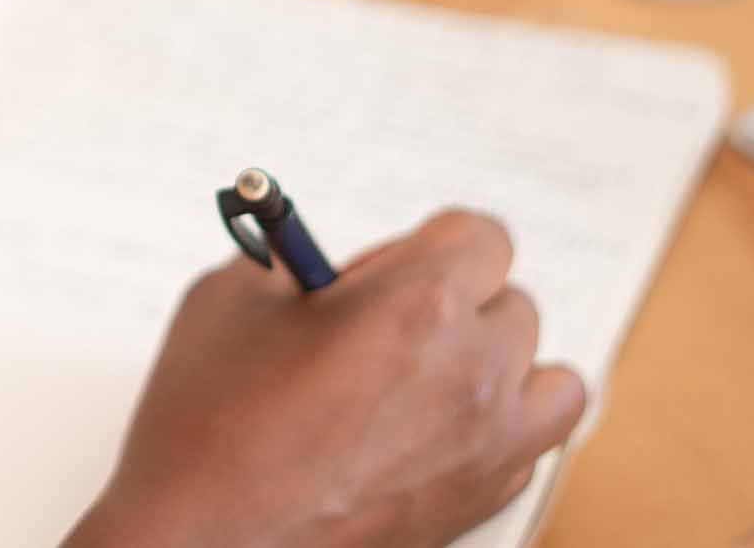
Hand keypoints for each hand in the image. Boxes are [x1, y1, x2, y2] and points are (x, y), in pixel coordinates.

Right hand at [65, 210, 583, 547]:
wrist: (203, 547)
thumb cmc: (207, 432)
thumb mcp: (229, 301)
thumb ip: (292, 261)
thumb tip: (322, 263)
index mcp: (420, 304)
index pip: (483, 237)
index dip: (431, 245)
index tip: (389, 268)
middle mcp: (473, 373)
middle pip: (513, 305)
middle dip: (454, 305)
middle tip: (382, 327)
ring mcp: (487, 447)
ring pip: (550, 380)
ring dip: (503, 368)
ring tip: (435, 378)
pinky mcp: (481, 505)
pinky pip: (530, 447)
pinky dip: (497, 432)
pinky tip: (431, 433)